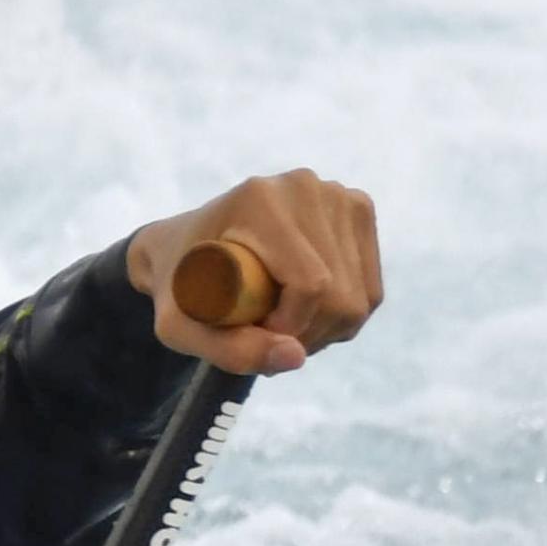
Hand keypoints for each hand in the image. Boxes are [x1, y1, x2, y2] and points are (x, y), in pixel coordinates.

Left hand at [127, 171, 384, 377]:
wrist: (183, 245)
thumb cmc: (177, 286)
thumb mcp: (178, 328)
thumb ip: (227, 349)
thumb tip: (296, 358)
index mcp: (260, 201)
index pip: (311, 283)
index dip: (292, 328)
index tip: (255, 337)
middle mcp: (306, 187)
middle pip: (341, 294)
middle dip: (307, 335)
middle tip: (265, 339)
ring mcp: (337, 195)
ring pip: (360, 297)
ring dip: (324, 330)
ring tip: (281, 326)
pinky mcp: (358, 210)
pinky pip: (370, 288)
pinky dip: (342, 316)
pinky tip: (306, 313)